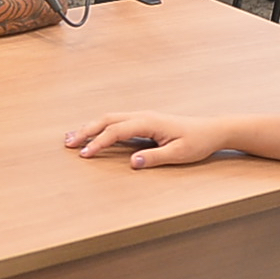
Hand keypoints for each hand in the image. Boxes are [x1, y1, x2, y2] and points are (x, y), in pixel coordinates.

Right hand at [65, 112, 226, 167]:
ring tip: (71, 137)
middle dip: (85, 131)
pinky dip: (100, 127)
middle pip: (106, 120)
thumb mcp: (179, 153)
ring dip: (89, 127)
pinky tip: (92, 134)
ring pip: (109, 119)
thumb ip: (155, 157)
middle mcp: (142, 116)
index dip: (99, 143)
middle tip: (68, 144)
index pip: (116, 131)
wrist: (211, 130)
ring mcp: (142, 117)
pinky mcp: (143, 121)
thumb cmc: (198, 142)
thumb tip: (133, 162)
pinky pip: (116, 121)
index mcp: (149, 122)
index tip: (85, 155)